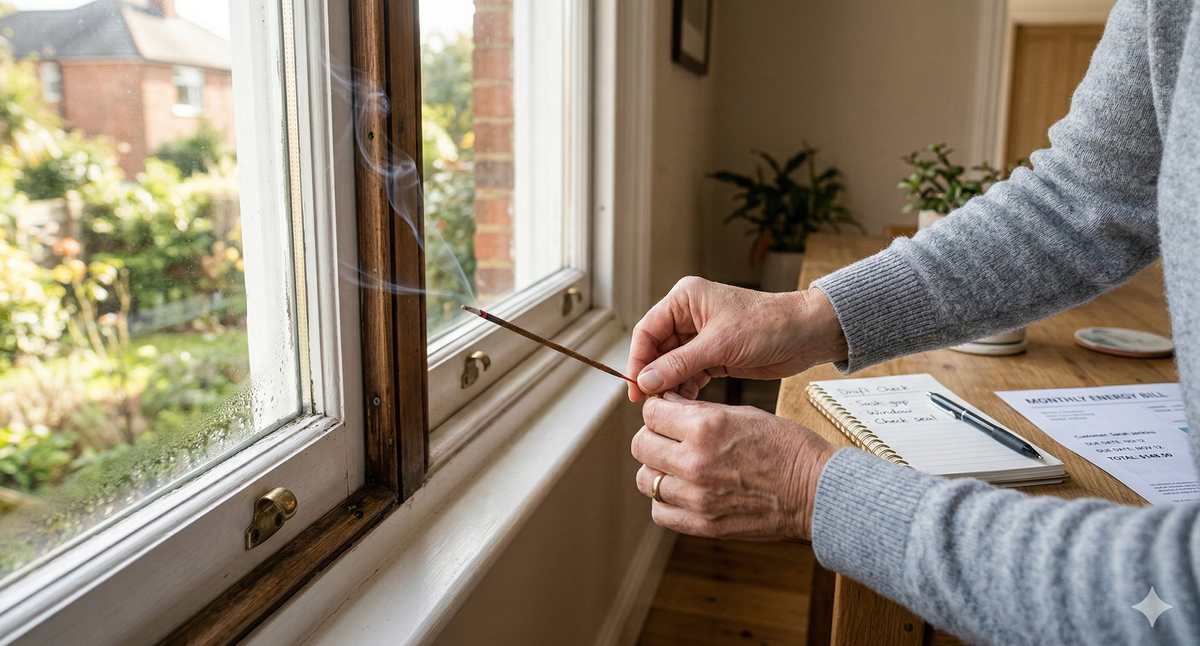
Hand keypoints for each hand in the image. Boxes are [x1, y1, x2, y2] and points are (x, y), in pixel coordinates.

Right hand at [627, 277, 846, 401]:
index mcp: (685, 299)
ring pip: (672, 365)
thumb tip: (646, 380)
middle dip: (653, 375)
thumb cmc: (769, 325)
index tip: (635, 387)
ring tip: (668, 407)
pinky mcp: (714, 355)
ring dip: (669, 385)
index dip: (638, 359)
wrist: (807, 334)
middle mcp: (689, 315)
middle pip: (657, 349)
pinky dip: (685, 389)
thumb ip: (680, 364)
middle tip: (649, 403)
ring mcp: (701, 337)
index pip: (647, 330)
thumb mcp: (720, 345)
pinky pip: (689, 374)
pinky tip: (685, 405)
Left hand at [631, 392, 836, 540]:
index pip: (652, 413)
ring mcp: (696, 497)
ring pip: (646, 479)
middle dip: (652, 436)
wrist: (816, 490)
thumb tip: (667, 408)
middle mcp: (694, 461)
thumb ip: (700, 412)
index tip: (667, 413)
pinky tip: (681, 490)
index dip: (658, 409)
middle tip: (668, 437)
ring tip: (676, 465)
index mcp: (706, 426)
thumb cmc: (787, 447)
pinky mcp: (703, 524)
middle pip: (640, 445)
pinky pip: (660, 511)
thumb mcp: (743, 413)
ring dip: (656, 469)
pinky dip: (665, 500)